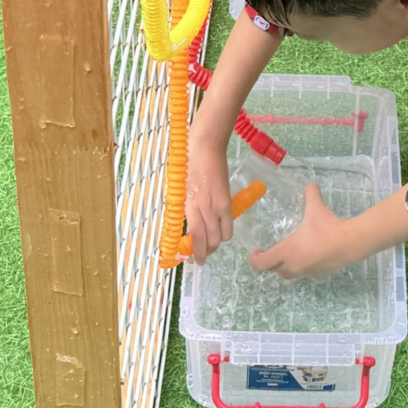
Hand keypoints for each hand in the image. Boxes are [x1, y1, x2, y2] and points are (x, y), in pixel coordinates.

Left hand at [183, 138, 234, 264]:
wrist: (206, 145)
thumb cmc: (186, 163)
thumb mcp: (178, 188)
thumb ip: (182, 208)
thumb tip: (182, 224)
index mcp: (192, 204)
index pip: (198, 236)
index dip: (198, 253)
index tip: (196, 261)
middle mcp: (208, 207)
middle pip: (213, 240)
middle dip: (207, 252)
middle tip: (201, 255)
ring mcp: (220, 204)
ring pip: (223, 235)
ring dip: (216, 242)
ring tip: (209, 242)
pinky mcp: (228, 198)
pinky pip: (228, 222)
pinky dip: (223, 230)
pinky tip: (216, 227)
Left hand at [247, 185, 352, 278]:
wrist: (349, 244)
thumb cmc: (327, 228)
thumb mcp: (316, 208)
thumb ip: (311, 195)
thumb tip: (310, 185)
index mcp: (287, 251)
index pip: (262, 264)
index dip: (255, 259)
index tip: (256, 251)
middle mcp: (294, 266)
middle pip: (274, 271)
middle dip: (270, 263)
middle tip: (271, 251)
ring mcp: (306, 272)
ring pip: (289, 274)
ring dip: (285, 267)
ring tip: (289, 254)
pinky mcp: (319, 275)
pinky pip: (305, 273)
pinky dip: (302, 267)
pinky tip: (310, 255)